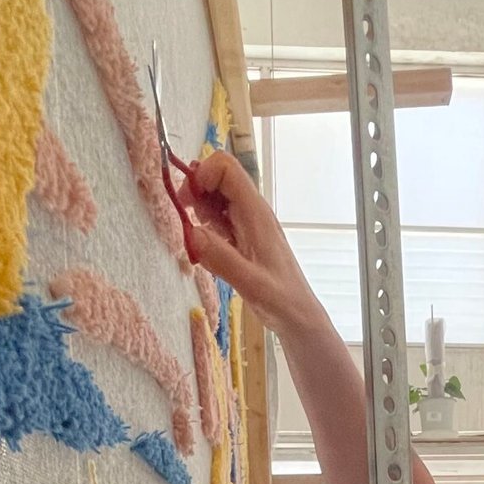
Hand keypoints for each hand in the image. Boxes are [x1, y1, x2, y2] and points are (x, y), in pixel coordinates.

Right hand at [184, 149, 323, 336]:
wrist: (297, 315)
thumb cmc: (280, 299)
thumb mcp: (251, 284)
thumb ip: (222, 259)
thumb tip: (191, 233)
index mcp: (255, 213)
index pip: (227, 168)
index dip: (203, 175)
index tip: (188, 202)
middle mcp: (251, 211)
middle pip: (218, 178)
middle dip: (196, 191)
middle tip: (186, 220)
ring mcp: (247, 223)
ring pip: (216, 198)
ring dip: (200, 210)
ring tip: (200, 240)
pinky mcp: (242, 236)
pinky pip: (219, 219)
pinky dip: (206, 227)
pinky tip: (208, 251)